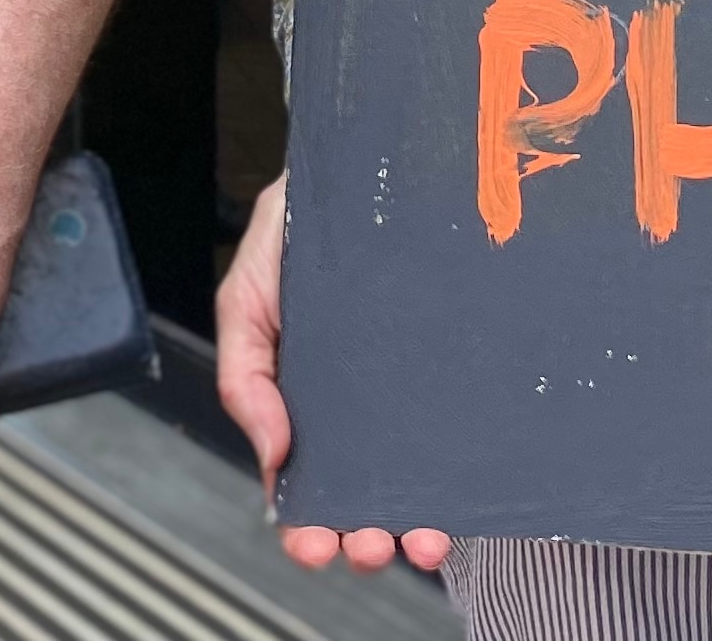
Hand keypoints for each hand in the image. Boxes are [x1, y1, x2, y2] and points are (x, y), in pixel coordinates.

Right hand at [215, 177, 451, 574]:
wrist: (362, 166)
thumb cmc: (296, 230)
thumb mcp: (246, 298)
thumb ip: (246, 376)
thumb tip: (272, 455)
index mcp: (304, 397)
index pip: (304, 477)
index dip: (306, 522)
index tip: (312, 544)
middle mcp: (363, 405)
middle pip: (364, 491)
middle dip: (363, 533)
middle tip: (367, 546)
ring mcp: (412, 392)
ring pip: (418, 476)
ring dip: (418, 521)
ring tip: (423, 540)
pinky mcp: (457, 370)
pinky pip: (466, 432)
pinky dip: (466, 475)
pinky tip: (466, 497)